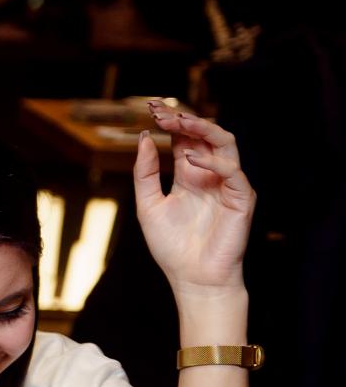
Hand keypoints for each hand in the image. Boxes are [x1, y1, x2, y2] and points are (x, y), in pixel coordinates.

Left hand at [134, 105, 254, 297]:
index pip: (184, 138)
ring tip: (179, 122)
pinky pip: (233, 172)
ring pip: (226, 143)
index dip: (171, 121)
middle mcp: (211, 174)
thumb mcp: (148, 206)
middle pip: (205, 135)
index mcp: (190, 175)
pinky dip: (213, 162)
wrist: (193, 278)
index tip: (150, 108)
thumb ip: (145, 173)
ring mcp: (228, 184)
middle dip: (185, 119)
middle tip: (162, 111)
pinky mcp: (241, 198)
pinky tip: (190, 159)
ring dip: (203, 129)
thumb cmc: (171, 247)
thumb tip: (146, 138)